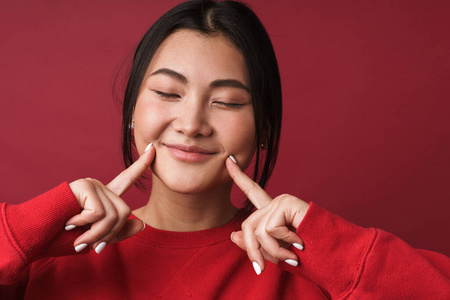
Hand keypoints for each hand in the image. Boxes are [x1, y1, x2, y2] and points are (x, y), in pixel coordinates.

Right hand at [65, 143, 154, 253]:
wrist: (37, 235)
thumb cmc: (63, 237)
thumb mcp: (96, 237)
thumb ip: (118, 232)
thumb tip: (142, 224)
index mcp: (104, 196)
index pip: (127, 179)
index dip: (141, 165)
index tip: (152, 148)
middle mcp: (100, 186)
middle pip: (124, 212)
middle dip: (109, 234)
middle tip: (90, 243)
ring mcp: (92, 184)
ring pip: (114, 214)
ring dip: (96, 234)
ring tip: (79, 239)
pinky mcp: (84, 186)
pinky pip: (99, 213)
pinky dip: (85, 226)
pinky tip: (69, 224)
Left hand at [226, 156, 309, 274]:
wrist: (333, 257)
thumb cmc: (309, 257)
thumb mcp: (275, 254)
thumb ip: (254, 245)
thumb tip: (233, 235)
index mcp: (273, 212)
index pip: (252, 192)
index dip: (239, 177)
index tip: (229, 159)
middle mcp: (276, 204)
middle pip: (247, 225)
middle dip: (252, 251)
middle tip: (262, 268)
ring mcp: (281, 201)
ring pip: (256, 230)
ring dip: (272, 252)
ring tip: (292, 257)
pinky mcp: (287, 203)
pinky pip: (269, 229)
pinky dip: (282, 244)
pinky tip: (300, 244)